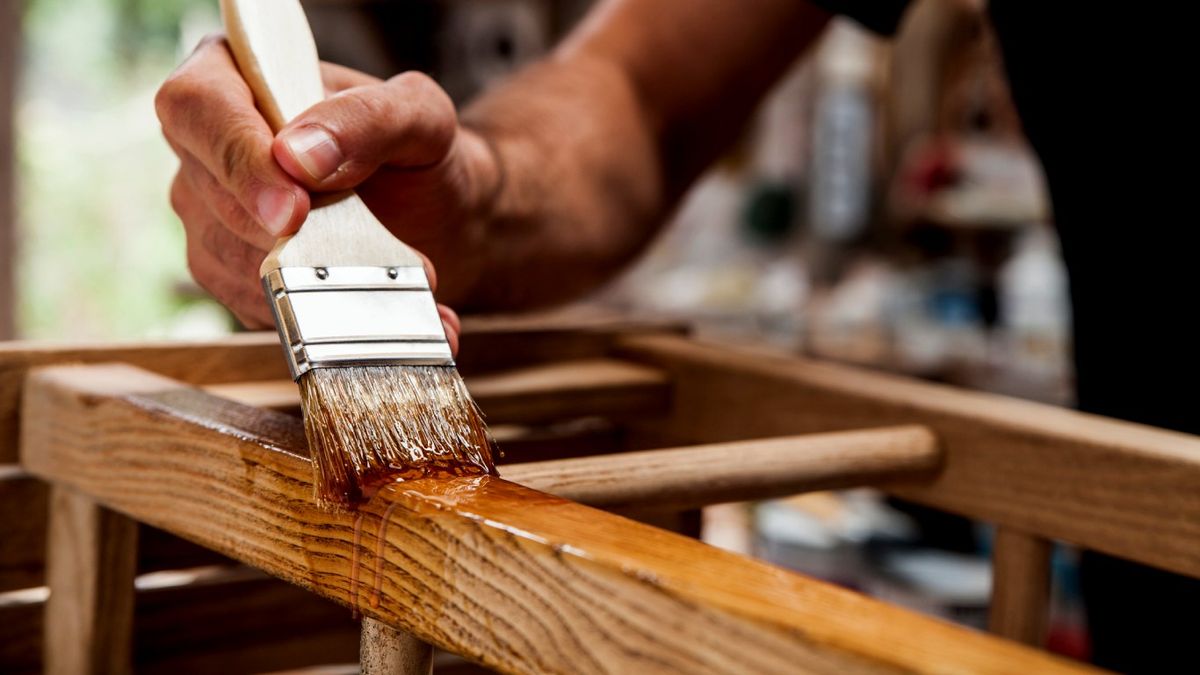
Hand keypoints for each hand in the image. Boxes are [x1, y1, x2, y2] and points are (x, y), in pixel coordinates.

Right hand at [155, 35, 499, 351]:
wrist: (436, 218)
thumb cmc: (419, 154)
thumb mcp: (420, 117)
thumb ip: (368, 118)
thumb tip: (298, 156)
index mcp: (237, 75)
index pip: (199, 106)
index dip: (239, 160)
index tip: (294, 209)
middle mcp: (207, 145)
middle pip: (211, 193)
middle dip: (291, 233)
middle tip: (371, 251)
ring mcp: (208, 211)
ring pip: (228, 258)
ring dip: (313, 280)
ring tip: (392, 278)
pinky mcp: (227, 271)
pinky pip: (253, 302)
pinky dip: (320, 315)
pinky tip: (379, 308)